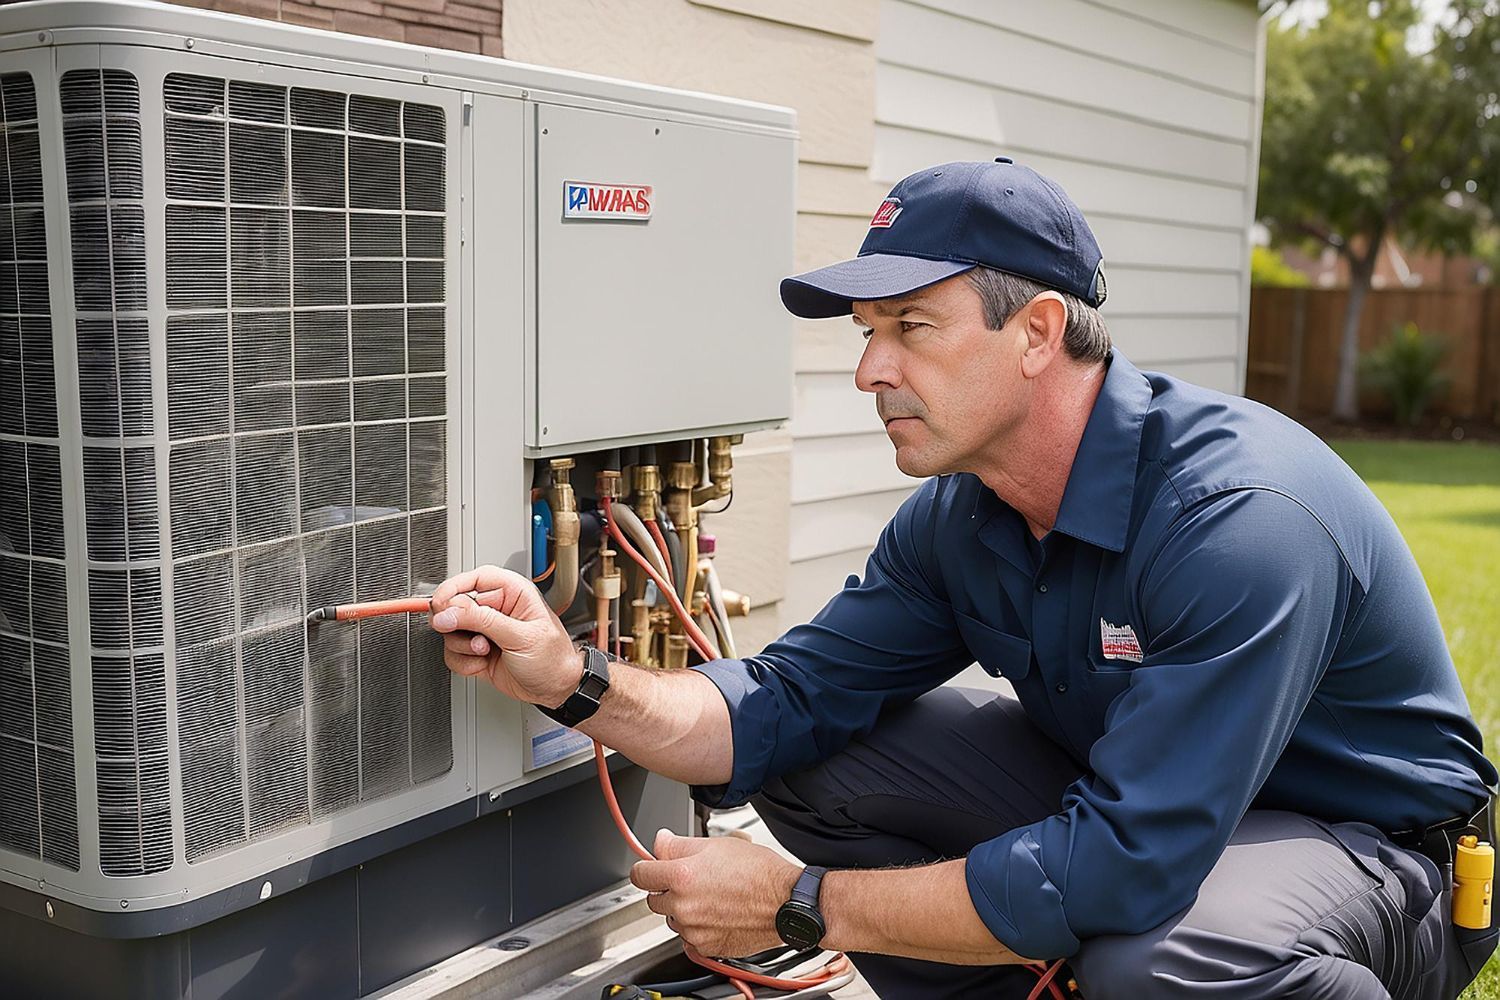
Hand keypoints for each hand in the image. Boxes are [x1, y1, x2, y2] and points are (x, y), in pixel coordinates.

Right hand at [428, 565, 581, 708]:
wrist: (555, 690)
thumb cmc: (552, 659)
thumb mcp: (520, 636)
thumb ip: (483, 622)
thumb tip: (448, 613)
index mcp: (512, 593)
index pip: (473, 579)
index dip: (453, 590)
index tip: (441, 605)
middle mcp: (495, 609)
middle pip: (454, 606)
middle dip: (459, 626)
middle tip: (475, 638)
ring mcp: (483, 631)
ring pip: (449, 631)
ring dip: (462, 647)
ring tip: (485, 652)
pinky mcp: (475, 651)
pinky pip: (452, 653)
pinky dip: (463, 662)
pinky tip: (482, 664)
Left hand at [630, 829, 801, 958]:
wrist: (787, 902)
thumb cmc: (760, 872)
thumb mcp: (718, 844)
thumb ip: (679, 845)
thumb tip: (660, 842)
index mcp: (682, 877)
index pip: (640, 875)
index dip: (646, 867)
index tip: (651, 867)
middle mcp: (684, 906)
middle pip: (654, 899)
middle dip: (667, 888)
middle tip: (691, 879)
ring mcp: (694, 930)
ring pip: (673, 918)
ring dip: (683, 909)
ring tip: (711, 896)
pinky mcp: (706, 947)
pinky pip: (690, 937)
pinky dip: (698, 927)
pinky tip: (718, 913)